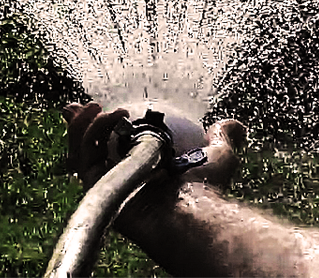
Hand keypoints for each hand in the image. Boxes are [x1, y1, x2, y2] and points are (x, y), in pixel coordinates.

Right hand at [60, 101, 245, 190]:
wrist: (193, 212)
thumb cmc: (206, 189)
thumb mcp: (219, 155)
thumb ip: (222, 138)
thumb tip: (235, 124)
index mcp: (144, 171)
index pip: (117, 145)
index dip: (107, 125)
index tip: (107, 106)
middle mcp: (123, 179)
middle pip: (93, 148)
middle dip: (83, 124)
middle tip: (84, 106)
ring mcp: (109, 185)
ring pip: (84, 151)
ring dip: (86, 124)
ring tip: (98, 106)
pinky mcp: (97, 189)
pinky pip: (85, 158)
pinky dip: (90, 132)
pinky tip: (107, 114)